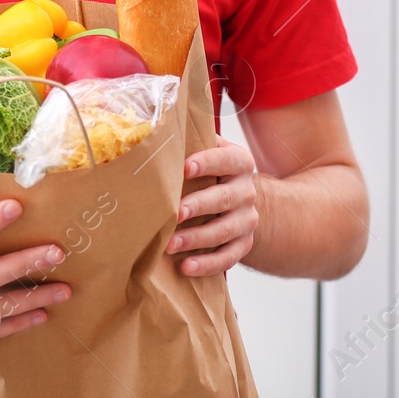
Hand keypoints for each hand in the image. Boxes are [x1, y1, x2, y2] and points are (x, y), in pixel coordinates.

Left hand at [166, 136, 257, 275]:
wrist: (240, 200)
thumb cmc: (210, 172)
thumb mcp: (206, 151)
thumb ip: (189, 142)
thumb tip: (150, 130)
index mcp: (238, 162)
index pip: (226, 159)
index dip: (207, 162)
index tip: (185, 167)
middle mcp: (246, 190)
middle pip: (225, 198)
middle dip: (198, 206)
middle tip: (174, 213)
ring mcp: (248, 219)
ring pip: (225, 230)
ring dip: (196, 238)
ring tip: (170, 244)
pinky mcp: (245, 244)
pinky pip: (229, 257)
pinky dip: (208, 264)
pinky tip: (186, 267)